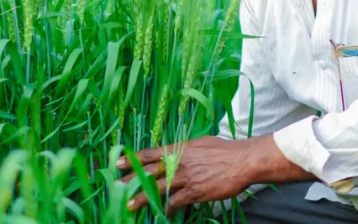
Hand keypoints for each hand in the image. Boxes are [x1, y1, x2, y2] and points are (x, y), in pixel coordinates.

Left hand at [116, 135, 309, 216]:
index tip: (117, 163)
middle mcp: (178, 163)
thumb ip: (184, 150)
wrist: (241, 161)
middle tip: (115, 187)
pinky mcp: (195, 192)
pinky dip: (167, 208)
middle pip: (149, 172)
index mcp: (178, 149)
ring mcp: (186, 178)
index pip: (150, 154)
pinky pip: (176, 202)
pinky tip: (162, 214)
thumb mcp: (200, 143)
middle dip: (131, 180)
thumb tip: (175, 152)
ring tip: (129, 205)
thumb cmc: (223, 150)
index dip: (133, 159)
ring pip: (158, 189)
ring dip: (143, 199)